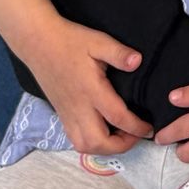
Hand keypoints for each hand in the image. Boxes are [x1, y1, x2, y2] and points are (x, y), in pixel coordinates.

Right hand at [18, 17, 151, 155]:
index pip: (117, 117)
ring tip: (120, 135)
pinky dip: (91, 143)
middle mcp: (78, 107)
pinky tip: (103, 132)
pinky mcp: (61, 114)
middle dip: (120, 146)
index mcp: (91, 90)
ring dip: (104, 148)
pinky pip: (75, 139)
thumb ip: (118, 53)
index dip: (137, 127)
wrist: (38, 43)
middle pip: (97, 142)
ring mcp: (67, 113)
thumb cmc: (70, 41)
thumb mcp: (98, 41)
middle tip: (136, 134)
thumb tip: (137, 62)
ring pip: (83, 145)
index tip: (150, 129)